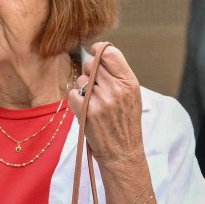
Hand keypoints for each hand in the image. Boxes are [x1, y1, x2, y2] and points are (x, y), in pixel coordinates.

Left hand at [68, 43, 142, 164]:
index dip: (99, 50)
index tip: (95, 53)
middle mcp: (115, 89)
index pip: (110, 53)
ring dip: (84, 89)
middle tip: (96, 86)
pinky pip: (73, 94)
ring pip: (81, 80)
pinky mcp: (86, 112)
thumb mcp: (132, 96)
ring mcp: (100, 101)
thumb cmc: (125, 124)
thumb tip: (100, 53)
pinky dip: (76, 101)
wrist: (122, 153)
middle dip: (90, 72)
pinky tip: (86, 110)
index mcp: (129, 83)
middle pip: (92, 64)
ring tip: (94, 103)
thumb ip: (119, 75)